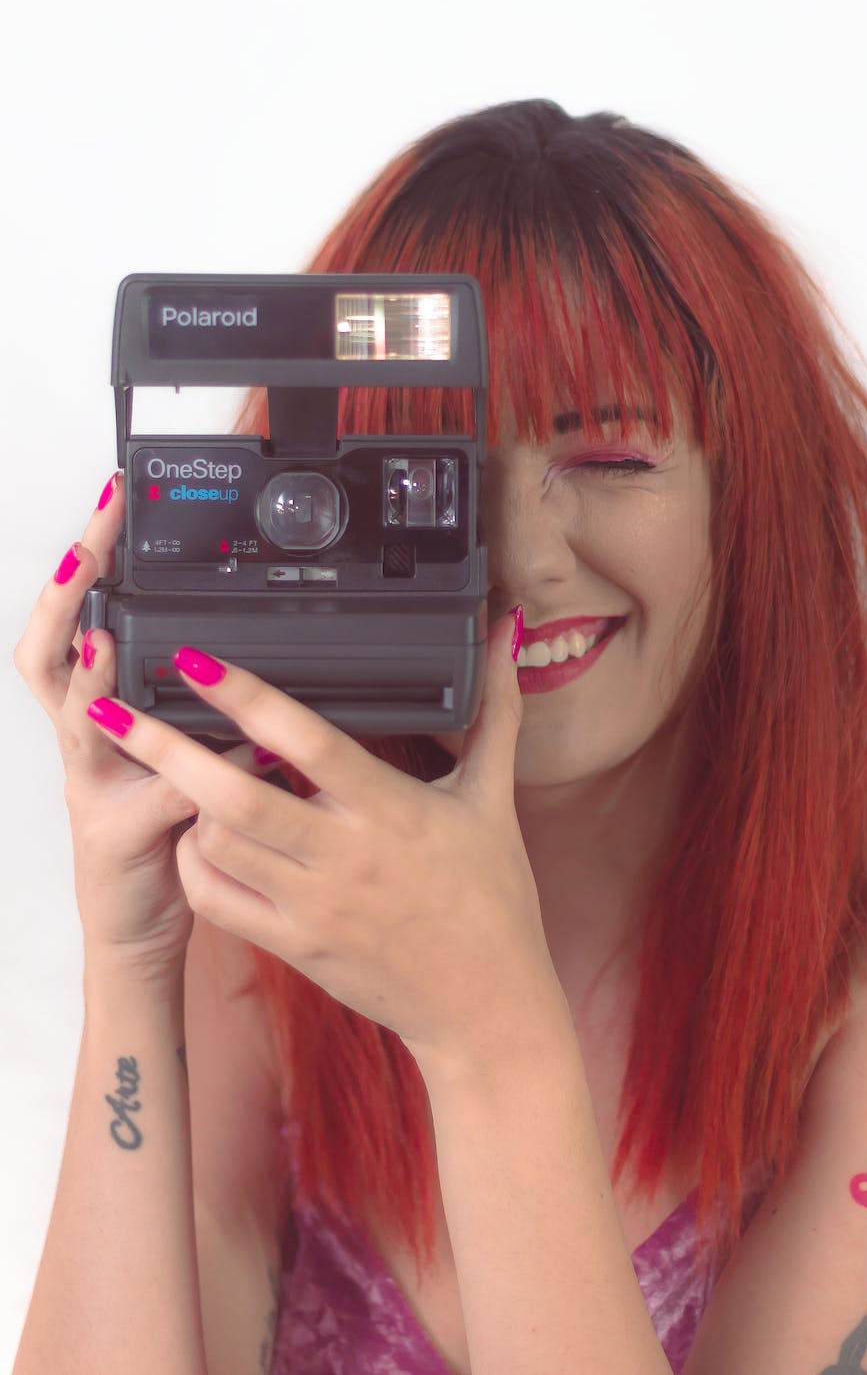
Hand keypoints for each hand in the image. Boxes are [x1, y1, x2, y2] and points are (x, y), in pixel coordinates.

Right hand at [12, 472, 285, 978]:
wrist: (143, 931)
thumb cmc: (166, 837)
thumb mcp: (183, 756)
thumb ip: (203, 712)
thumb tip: (244, 663)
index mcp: (99, 718)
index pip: (74, 625)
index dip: (81, 569)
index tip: (108, 510)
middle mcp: (83, 745)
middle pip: (47, 652)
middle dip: (65, 594)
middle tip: (87, 543)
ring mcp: (90, 789)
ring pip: (73, 721)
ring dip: (88, 678)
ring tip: (104, 637)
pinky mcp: (114, 837)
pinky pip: (144, 799)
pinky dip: (174, 776)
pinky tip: (208, 759)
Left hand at [83, 610, 564, 1064]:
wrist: (486, 1005)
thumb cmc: (493, 898)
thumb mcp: (494, 799)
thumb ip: (496, 712)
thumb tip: (506, 636)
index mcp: (390, 809)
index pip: (305, 740)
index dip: (244, 696)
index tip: (194, 661)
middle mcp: (343, 856)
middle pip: (233, 795)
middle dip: (164, 747)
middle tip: (116, 705)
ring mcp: (312, 906)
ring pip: (216, 844)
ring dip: (185, 802)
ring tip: (173, 766)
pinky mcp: (293, 945)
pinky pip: (217, 901)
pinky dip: (195, 863)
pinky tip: (200, 836)